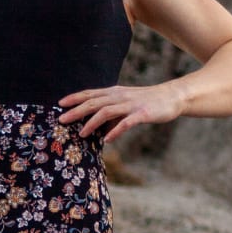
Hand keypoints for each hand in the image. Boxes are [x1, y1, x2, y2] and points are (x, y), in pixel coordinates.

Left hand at [57, 82, 184, 143]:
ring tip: (81, 134)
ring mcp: (131, 105)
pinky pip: (126, 123)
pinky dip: (115, 131)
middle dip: (76, 111)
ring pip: (106, 112)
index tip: (59, 104)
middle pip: (94, 102)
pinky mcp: (142, 114)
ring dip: (92, 123)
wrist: (172, 97)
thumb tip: (97, 128)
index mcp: (114, 92)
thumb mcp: (125, 104)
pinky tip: (107, 140)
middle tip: (61, 120)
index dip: (74, 98)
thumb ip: (111, 113)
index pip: (90, 93)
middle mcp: (120, 96)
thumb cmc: (146, 102)